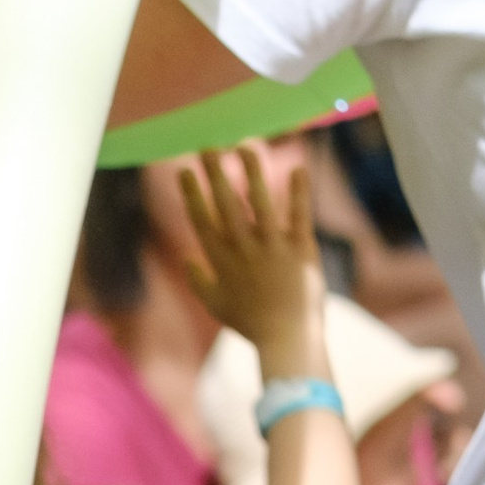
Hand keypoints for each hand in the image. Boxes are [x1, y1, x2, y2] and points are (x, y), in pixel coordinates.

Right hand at [181, 141, 326, 377]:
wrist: (287, 338)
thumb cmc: (251, 324)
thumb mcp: (217, 306)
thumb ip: (199, 281)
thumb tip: (185, 258)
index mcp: (221, 261)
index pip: (202, 219)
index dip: (192, 194)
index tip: (184, 172)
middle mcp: (244, 249)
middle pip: (226, 204)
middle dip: (215, 173)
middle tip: (207, 148)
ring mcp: (273, 247)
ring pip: (260, 201)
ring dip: (252, 172)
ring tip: (245, 147)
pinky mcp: (300, 249)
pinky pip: (299, 214)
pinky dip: (299, 192)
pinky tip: (298, 168)